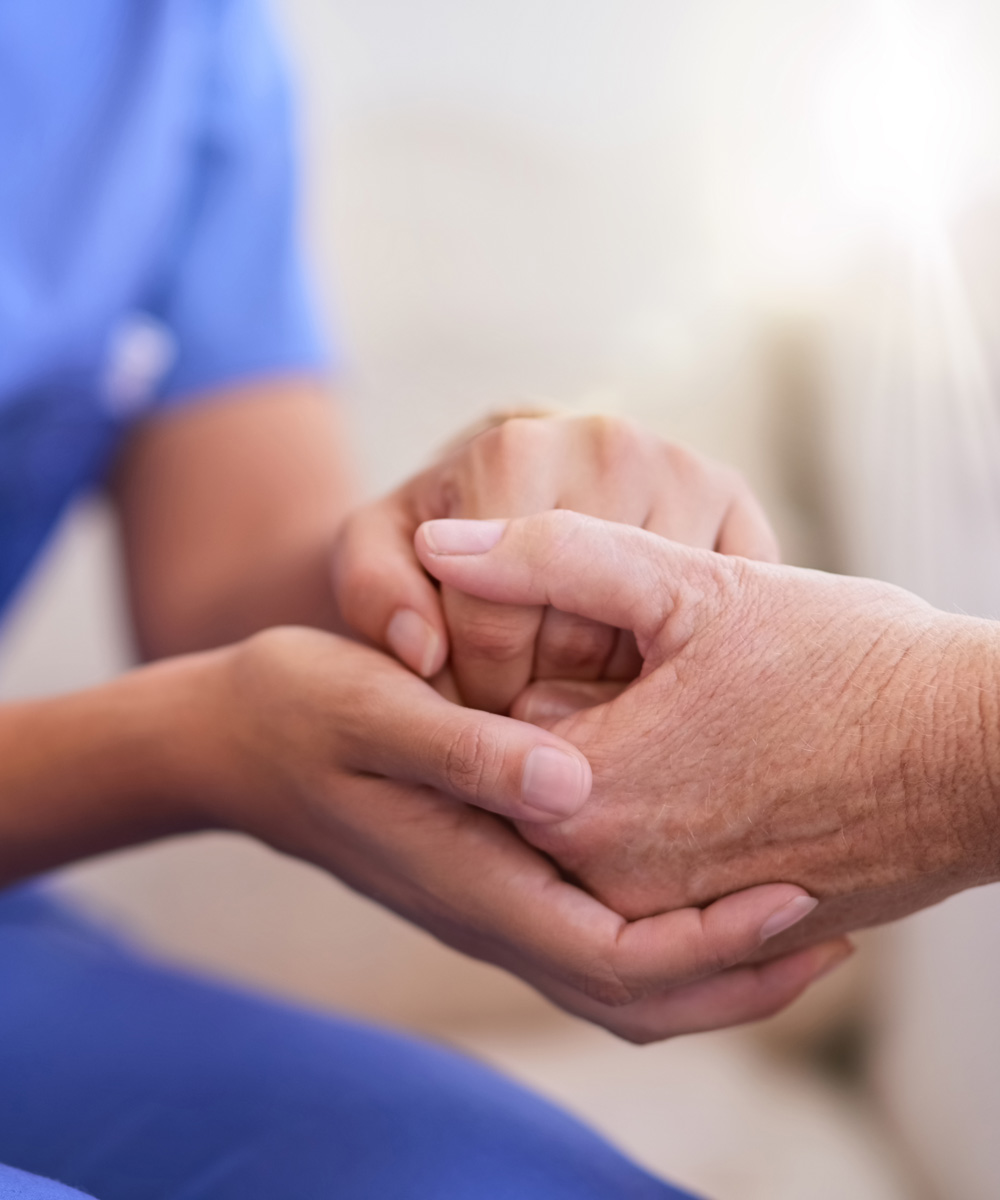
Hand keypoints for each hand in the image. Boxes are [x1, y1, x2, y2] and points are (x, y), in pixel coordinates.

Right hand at [178, 627, 848, 1038]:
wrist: (238, 739)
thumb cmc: (304, 709)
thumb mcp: (379, 707)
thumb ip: (471, 752)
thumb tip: (580, 789)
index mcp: (469, 878)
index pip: (614, 956)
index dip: (713, 942)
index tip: (796, 896)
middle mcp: (487, 911)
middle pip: (633, 996)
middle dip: (738, 976)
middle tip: (832, 930)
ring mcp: (488, 903)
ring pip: (616, 980)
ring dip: (709, 964)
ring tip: (791, 921)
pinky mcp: (491, 878)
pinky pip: (592, 941)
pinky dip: (663, 934)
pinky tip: (699, 880)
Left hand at [331, 414, 777, 712]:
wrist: (519, 493)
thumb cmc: (436, 538)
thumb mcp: (376, 556)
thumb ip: (375, 594)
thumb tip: (424, 648)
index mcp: (516, 447)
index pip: (498, 611)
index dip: (478, 686)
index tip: (472, 713)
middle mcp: (613, 443)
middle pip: (586, 630)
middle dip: (547, 698)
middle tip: (526, 728)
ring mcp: (691, 474)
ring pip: (661, 642)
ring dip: (619, 699)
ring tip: (581, 714)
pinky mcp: (744, 516)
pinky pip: (723, 629)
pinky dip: (686, 672)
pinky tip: (644, 687)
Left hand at [415, 512, 999, 956]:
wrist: (983, 753)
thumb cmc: (847, 661)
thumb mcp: (690, 586)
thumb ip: (551, 556)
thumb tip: (437, 542)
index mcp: (586, 796)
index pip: (490, 724)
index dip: (540, 661)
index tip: (612, 638)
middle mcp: (615, 882)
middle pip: (540, 778)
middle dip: (584, 715)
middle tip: (677, 673)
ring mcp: (674, 919)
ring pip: (598, 819)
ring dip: (634, 761)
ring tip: (718, 714)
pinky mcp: (727, 931)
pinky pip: (657, 865)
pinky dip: (675, 810)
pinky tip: (739, 757)